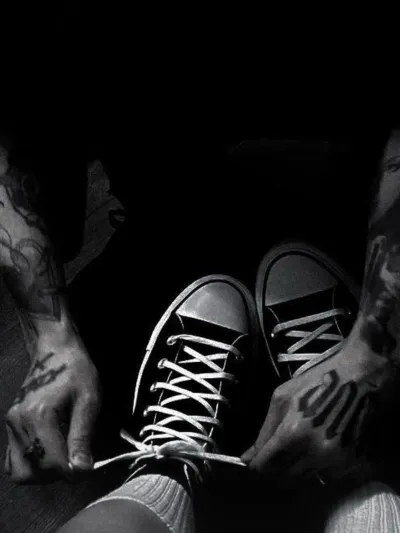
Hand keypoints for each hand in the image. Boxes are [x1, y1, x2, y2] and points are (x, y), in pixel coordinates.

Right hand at [4, 333, 101, 482]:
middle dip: (57, 474)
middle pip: (33, 471)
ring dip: (42, 473)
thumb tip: (81, 469)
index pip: (52, 463)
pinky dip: (30, 465)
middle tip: (76, 459)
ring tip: (63, 457)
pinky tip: (49, 453)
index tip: (87, 467)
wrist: (56, 350)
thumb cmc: (76, 370)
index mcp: (39, 416)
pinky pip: (13, 459)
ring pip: (19, 470)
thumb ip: (82, 437)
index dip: (73, 472)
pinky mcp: (11, 424)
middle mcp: (20, 423)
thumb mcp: (88, 400)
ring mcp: (11, 424)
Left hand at [241, 346, 399, 485]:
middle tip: (276, 455)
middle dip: (275, 469)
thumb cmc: (318, 381)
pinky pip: (329, 478)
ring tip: (300, 448)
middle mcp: (316, 451)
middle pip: (285, 478)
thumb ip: (265, 431)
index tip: (254, 463)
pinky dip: (320, 469)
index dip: (256, 466)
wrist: (362, 375)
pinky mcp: (356, 462)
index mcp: (294, 431)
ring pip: (307, 481)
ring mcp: (339, 459)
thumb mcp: (283, 397)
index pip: (266, 466)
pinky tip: (320, 448)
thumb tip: (247, 458)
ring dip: (297, 470)